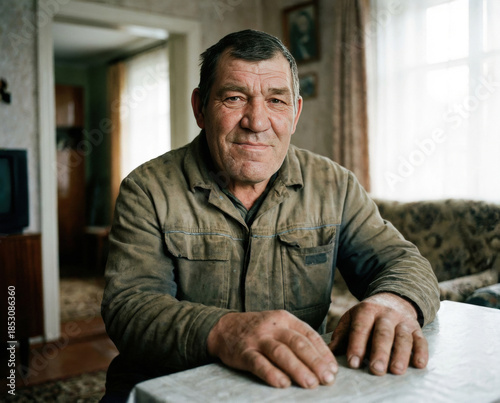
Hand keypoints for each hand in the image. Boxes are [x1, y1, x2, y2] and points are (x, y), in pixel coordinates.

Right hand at [207, 310, 337, 388]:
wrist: (223, 328)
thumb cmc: (258, 331)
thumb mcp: (278, 326)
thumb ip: (296, 338)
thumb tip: (323, 361)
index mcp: (284, 319)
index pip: (308, 334)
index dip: (323, 352)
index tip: (333, 368)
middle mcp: (272, 327)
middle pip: (298, 344)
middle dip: (315, 362)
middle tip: (328, 379)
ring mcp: (258, 339)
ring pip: (281, 353)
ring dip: (298, 369)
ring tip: (311, 384)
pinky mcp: (243, 352)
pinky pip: (258, 363)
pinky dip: (271, 374)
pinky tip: (283, 384)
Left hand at [328, 293, 427, 375]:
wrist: (393, 299)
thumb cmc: (367, 316)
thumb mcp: (352, 318)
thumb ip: (341, 334)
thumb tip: (329, 351)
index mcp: (366, 310)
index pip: (361, 328)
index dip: (357, 345)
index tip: (353, 363)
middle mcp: (386, 314)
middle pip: (383, 333)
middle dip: (380, 352)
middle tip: (375, 370)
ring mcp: (403, 321)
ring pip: (403, 337)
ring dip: (401, 354)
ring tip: (395, 371)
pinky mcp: (417, 328)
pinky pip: (421, 340)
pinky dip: (421, 352)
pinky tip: (419, 364)